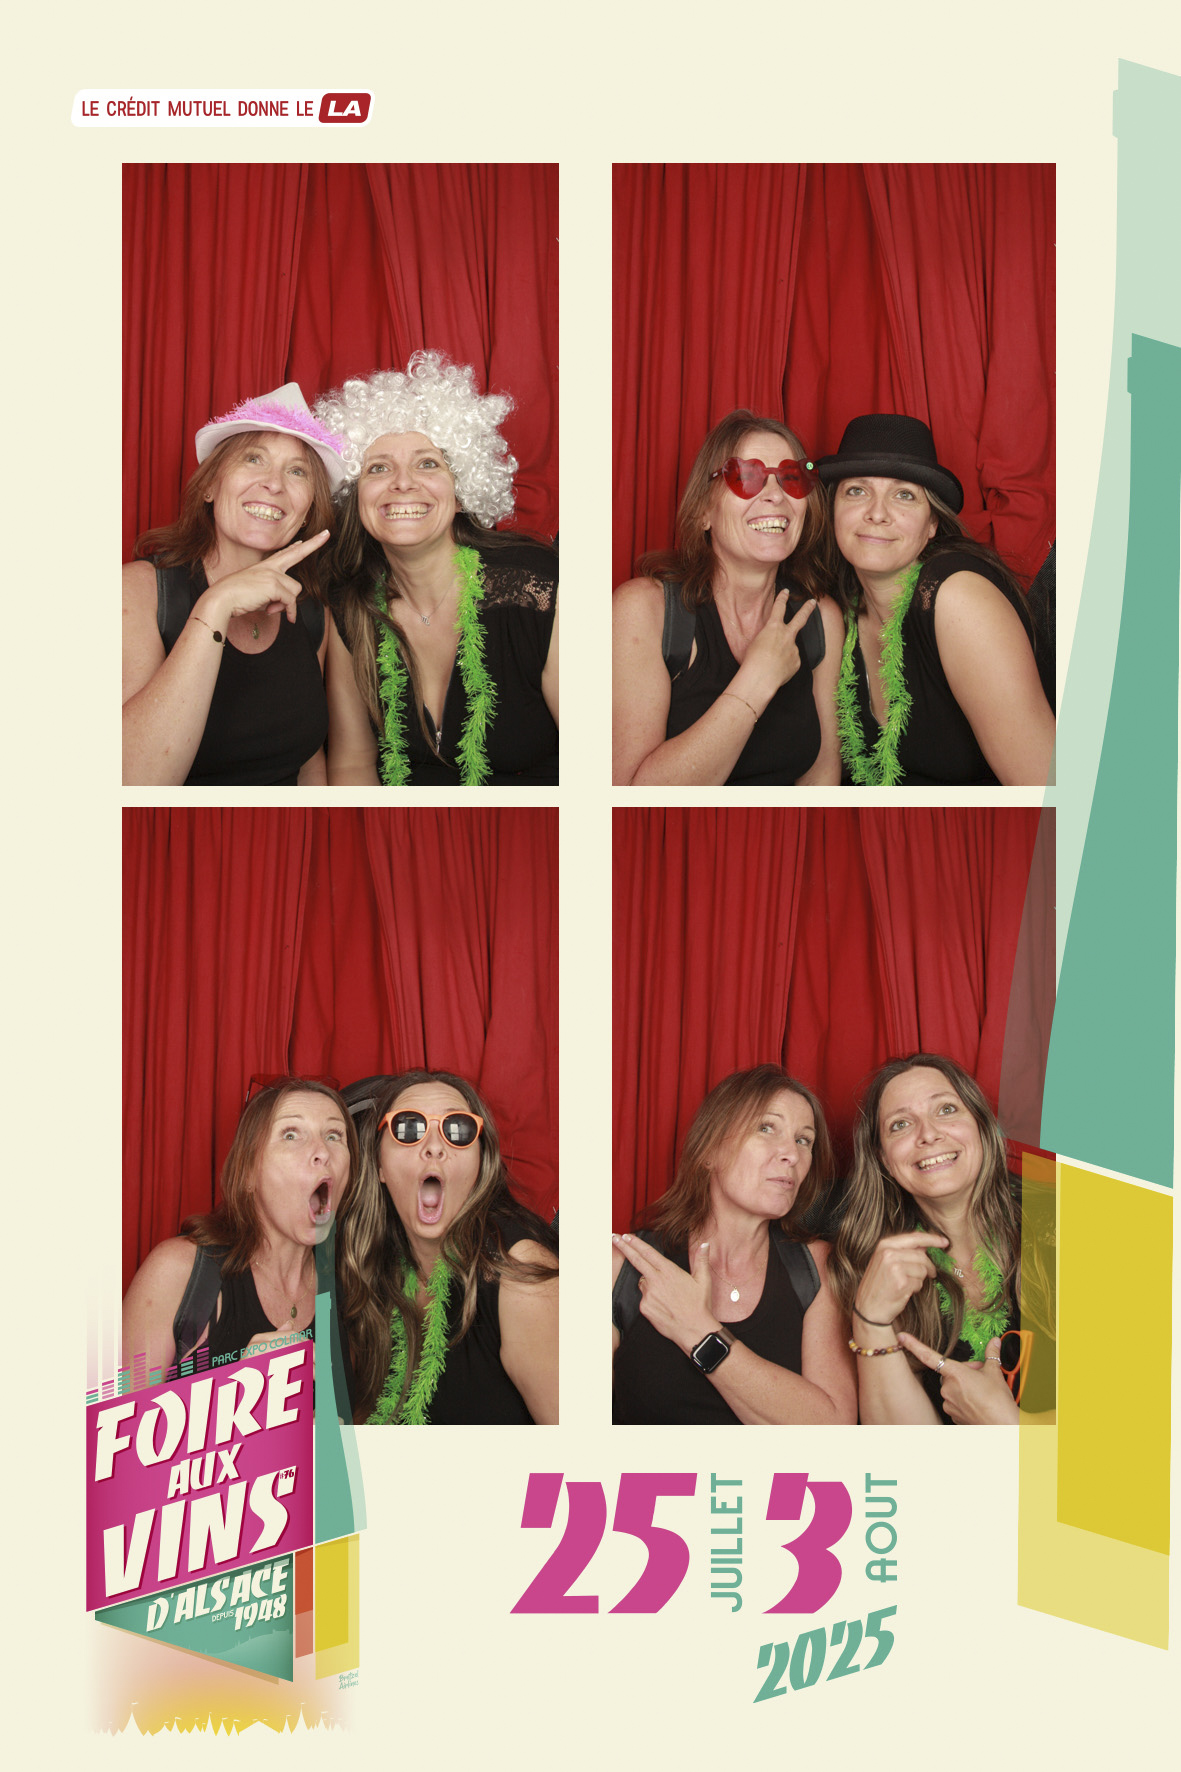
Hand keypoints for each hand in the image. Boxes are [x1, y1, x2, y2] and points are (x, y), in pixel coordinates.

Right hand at [200, 530, 330, 626]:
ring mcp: (273, 574)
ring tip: (272, 608)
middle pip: (297, 553)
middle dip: (314, 543)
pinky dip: (286, 611)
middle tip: (327, 534)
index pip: (285, 554)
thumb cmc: (236, 597)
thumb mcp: (258, 594)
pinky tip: (276, 613)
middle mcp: (271, 567)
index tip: (306, 540)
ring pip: (295, 590)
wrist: (222, 598)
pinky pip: (290, 601)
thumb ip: (274, 596)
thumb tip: (284, 606)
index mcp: (266, 566)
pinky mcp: (274, 584)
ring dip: (286, 604)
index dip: (297, 547)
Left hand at [613, 1234, 717, 1355]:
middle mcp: (656, 1281)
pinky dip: (650, 1298)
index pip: (648, 1253)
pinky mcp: (644, 1307)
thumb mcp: (704, 1280)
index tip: (626, 1236)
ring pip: (643, 1282)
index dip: (635, 1243)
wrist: (694, 1330)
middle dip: (624, 1248)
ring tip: (667, 1295)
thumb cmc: (699, 1305)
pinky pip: (644, 1298)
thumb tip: (705, 1244)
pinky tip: (663, 1305)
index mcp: (669, 1271)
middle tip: (614, 1238)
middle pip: (636, 1261)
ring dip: (649, 1283)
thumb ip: (701, 1260)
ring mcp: (648, 1295)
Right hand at [741, 591, 816, 698]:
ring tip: (771, 664)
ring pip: (790, 649)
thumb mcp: (755, 642)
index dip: (782, 598)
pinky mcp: (797, 662)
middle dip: (807, 609)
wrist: (760, 677)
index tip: (786, 592)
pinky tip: (776, 671)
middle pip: (800, 618)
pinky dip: (784, 666)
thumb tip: (773, 644)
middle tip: (813, 602)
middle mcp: (786, 635)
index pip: (778, 608)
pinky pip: (790, 662)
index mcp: (773, 627)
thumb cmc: (752, 660)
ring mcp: (794, 648)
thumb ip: (767, 639)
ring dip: (783, 654)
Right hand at [854, 1230, 947, 1329]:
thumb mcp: (885, 1261)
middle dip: (929, 1266)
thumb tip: (925, 1246)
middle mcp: (889, 1253)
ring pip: (923, 1270)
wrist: (868, 1308)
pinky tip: (904, 1291)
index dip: (932, 1239)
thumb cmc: (878, 1285)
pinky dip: (916, 1289)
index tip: (945, 1242)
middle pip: (922, 1256)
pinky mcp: (901, 1282)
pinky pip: (920, 1283)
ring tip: (907, 1285)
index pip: (915, 1237)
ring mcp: (894, 1267)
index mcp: (885, 1245)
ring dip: (920, 1279)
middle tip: (931, 1274)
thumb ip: (903, 1251)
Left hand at [896, 1333, 1018, 1424]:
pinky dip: (963, 1399)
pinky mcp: (952, 1415)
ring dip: (963, 1386)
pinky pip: (954, 1402)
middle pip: (949, 1373)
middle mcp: (948, 1388)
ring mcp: (949, 1403)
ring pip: (952, 1388)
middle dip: (962, 1371)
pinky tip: (977, 1401)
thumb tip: (994, 1342)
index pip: (928, 1356)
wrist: (1003, 1427)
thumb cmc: (998, 1402)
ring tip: (981, 1390)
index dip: (913, 1345)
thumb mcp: (995, 1373)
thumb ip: (991, 1354)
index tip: (902, 1337)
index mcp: (955, 1373)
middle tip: (980, 1373)